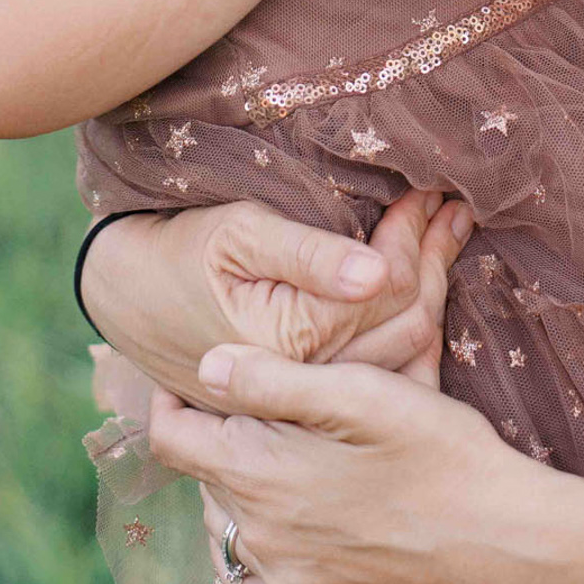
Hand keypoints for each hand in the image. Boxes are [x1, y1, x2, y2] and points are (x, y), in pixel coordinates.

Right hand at [81, 190, 470, 407]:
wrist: (130, 294)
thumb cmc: (183, 251)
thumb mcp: (239, 233)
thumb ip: (307, 254)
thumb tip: (377, 270)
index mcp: (294, 345)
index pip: (387, 288)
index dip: (414, 234)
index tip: (429, 189)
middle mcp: (311, 381)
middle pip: (409, 320)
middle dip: (435, 256)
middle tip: (453, 207)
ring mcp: (314, 394)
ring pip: (405, 347)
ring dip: (433, 284)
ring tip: (449, 232)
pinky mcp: (313, 391)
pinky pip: (386, 367)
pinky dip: (413, 321)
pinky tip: (426, 282)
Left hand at [149, 347, 583, 583]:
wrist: (501, 541)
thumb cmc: (438, 452)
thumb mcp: (361, 394)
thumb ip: (275, 379)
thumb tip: (205, 366)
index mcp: (260, 475)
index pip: (173, 439)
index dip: (171, 400)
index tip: (189, 372)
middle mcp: (259, 536)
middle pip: (207, 475)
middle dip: (221, 433)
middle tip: (260, 401)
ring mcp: (286, 579)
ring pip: (230, 523)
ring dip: (241, 486)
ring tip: (282, 451)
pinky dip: (254, 552)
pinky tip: (282, 526)